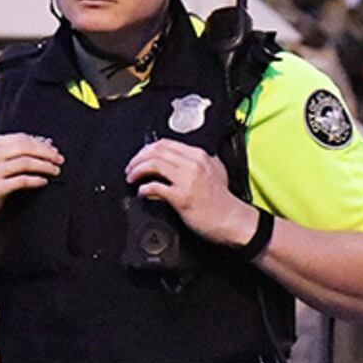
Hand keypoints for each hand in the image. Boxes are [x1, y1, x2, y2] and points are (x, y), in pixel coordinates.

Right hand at [0, 133, 62, 253]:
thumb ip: (5, 155)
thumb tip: (38, 148)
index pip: (19, 138)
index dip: (39, 143)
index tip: (52, 150)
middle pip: (25, 147)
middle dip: (46, 152)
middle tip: (59, 159)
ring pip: (25, 162)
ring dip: (45, 166)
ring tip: (56, 170)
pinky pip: (22, 180)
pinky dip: (36, 180)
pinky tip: (44, 182)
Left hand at [125, 140, 256, 249]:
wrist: (232, 220)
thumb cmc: (223, 200)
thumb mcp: (215, 171)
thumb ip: (198, 162)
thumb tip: (177, 160)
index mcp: (199, 155)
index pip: (165, 143)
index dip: (147, 149)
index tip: (140, 157)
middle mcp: (193, 164)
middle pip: (156, 151)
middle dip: (138, 159)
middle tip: (130, 168)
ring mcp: (187, 180)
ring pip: (153, 164)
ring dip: (137, 171)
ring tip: (132, 178)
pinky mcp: (182, 197)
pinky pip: (156, 187)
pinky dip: (144, 189)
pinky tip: (142, 192)